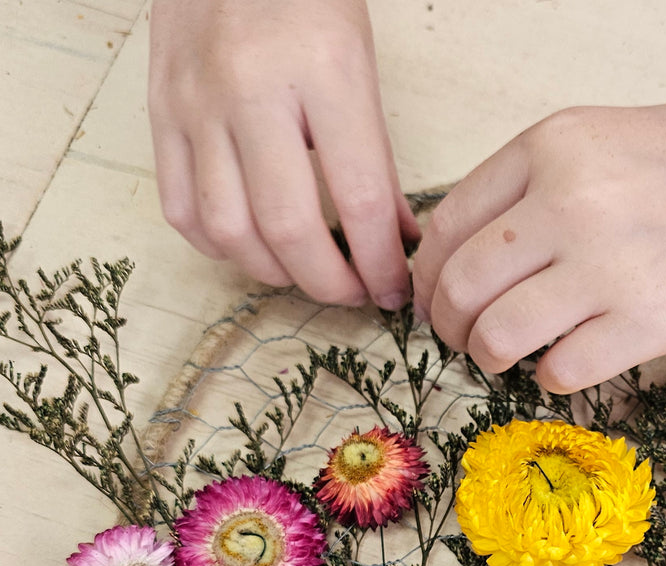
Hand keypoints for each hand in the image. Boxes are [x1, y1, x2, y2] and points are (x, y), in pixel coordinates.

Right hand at [149, 0, 417, 306]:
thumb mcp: (358, 62)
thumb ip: (375, 157)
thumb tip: (395, 241)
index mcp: (323, 68)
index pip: (358, 198)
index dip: (381, 263)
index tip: (394, 290)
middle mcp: (252, 88)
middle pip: (289, 227)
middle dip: (329, 283)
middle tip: (353, 293)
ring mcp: (196, 102)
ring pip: (230, 231)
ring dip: (274, 272)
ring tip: (304, 272)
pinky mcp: (159, 112)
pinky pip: (182, 210)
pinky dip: (220, 246)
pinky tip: (250, 243)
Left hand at [413, 87, 665, 391]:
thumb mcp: (607, 140)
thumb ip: (535, 187)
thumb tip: (466, 256)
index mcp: (552, 145)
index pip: (448, 226)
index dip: (427, 278)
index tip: (433, 302)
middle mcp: (569, 199)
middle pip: (458, 287)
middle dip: (446, 327)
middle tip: (461, 341)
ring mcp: (607, 263)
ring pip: (496, 336)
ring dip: (492, 357)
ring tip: (512, 356)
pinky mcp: (647, 322)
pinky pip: (559, 372)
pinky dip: (553, 378)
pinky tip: (572, 362)